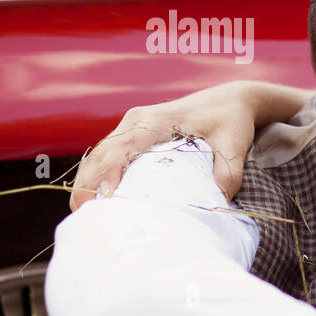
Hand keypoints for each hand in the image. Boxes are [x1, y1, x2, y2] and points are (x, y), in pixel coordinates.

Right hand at [68, 81, 280, 210]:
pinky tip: (98, 200)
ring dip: (88, 182)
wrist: (230, 100)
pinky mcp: (133, 136)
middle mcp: (137, 121)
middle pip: (101, 153)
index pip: (124, 146)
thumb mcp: (234, 144)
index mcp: (157, 120)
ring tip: (84, 213)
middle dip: (87, 183)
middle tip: (82, 215)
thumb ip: (227, 173)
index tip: (102, 196)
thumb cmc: (230, 119)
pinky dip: (98, 177)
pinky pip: (108, 156)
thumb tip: (217, 203)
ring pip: (99, 156)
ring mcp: (132, 127)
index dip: (108, 170)